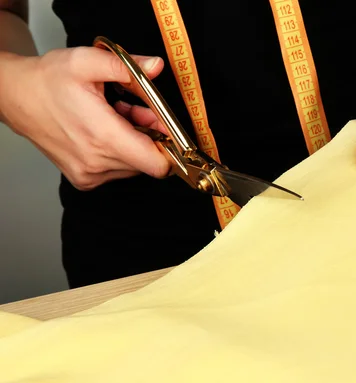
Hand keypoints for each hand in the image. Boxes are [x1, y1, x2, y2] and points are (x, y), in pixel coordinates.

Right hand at [0, 46, 170, 190]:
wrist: (16, 98)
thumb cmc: (49, 80)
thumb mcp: (88, 61)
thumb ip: (128, 67)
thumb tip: (155, 67)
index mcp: (103, 136)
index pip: (157, 164)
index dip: (170, 147)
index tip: (168, 129)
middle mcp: (97, 163)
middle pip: (149, 162)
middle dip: (151, 136)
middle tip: (137, 110)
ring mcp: (89, 175)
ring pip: (135, 166)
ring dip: (135, 143)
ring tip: (116, 116)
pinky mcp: (84, 179)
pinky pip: (118, 170)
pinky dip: (120, 151)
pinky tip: (106, 130)